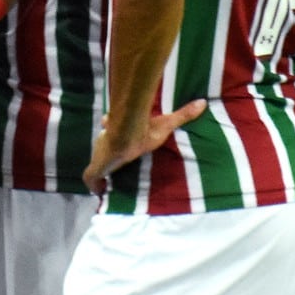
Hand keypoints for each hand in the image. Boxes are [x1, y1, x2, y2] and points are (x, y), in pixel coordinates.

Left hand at [82, 99, 207, 192]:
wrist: (125, 136)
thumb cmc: (144, 131)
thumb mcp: (167, 123)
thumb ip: (183, 114)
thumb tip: (203, 102)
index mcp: (121, 135)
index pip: (112, 133)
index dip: (112, 133)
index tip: (115, 136)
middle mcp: (109, 146)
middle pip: (103, 149)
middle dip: (105, 155)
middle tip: (112, 164)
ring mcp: (100, 158)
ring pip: (97, 165)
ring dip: (100, 171)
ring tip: (106, 181)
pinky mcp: (95, 169)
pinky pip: (91, 180)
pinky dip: (93, 186)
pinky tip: (98, 192)